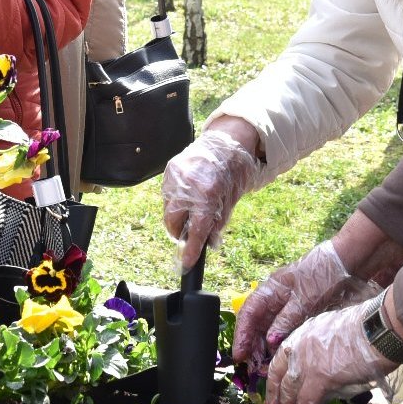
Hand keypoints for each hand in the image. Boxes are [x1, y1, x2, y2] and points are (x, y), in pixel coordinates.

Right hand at [162, 123, 261, 268]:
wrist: (228, 140)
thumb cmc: (234, 169)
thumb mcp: (232, 199)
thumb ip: (218, 222)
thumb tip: (209, 243)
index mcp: (207, 194)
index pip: (195, 229)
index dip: (191, 249)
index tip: (187, 263)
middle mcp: (188, 185)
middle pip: (172, 221)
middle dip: (178, 232)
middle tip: (187, 234)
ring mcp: (175, 176)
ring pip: (168, 208)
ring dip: (177, 215)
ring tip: (191, 210)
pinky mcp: (169, 170)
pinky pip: (168, 194)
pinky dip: (176, 200)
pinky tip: (188, 195)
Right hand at [232, 241, 378, 362]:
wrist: (347, 263)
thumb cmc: (323, 275)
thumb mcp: (304, 299)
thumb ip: (286, 319)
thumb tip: (270, 341)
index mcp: (270, 290)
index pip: (248, 313)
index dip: (242, 335)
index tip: (239, 354)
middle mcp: (274, 298)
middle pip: (256, 323)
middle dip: (251, 345)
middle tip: (252, 366)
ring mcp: (286, 305)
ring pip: (268, 328)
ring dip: (264, 346)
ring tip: (263, 365)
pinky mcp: (298, 311)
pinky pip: (282, 329)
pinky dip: (279, 342)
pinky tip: (279, 355)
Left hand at [265, 294, 400, 403]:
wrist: (377, 329)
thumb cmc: (365, 328)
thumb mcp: (332, 332)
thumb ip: (321, 351)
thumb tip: (324, 372)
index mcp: (301, 335)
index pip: (279, 361)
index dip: (275, 380)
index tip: (274, 392)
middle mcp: (298, 348)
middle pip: (280, 378)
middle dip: (277, 399)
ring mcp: (306, 363)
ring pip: (290, 393)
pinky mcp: (319, 379)